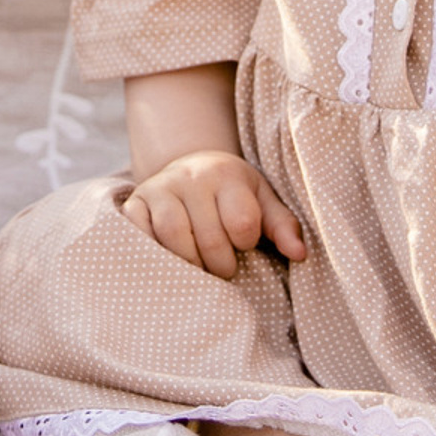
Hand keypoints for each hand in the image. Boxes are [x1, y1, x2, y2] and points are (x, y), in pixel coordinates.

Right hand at [119, 151, 306, 278]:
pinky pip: (138, 232)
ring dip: (190, 263)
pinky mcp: (135, 202)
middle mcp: (191, 177)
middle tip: (223, 268)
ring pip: (173, 235)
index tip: (244, 243)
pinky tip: (168, 259)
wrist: (191, 167)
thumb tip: (300, 254)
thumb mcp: (263, 200)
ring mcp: (159, 188)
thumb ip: (283, 226)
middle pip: (209, 237)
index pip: (242, 222)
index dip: (246, 242)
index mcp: (226, 174)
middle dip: (221, 264)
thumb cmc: (233, 194)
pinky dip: (152, 251)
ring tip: (199, 266)